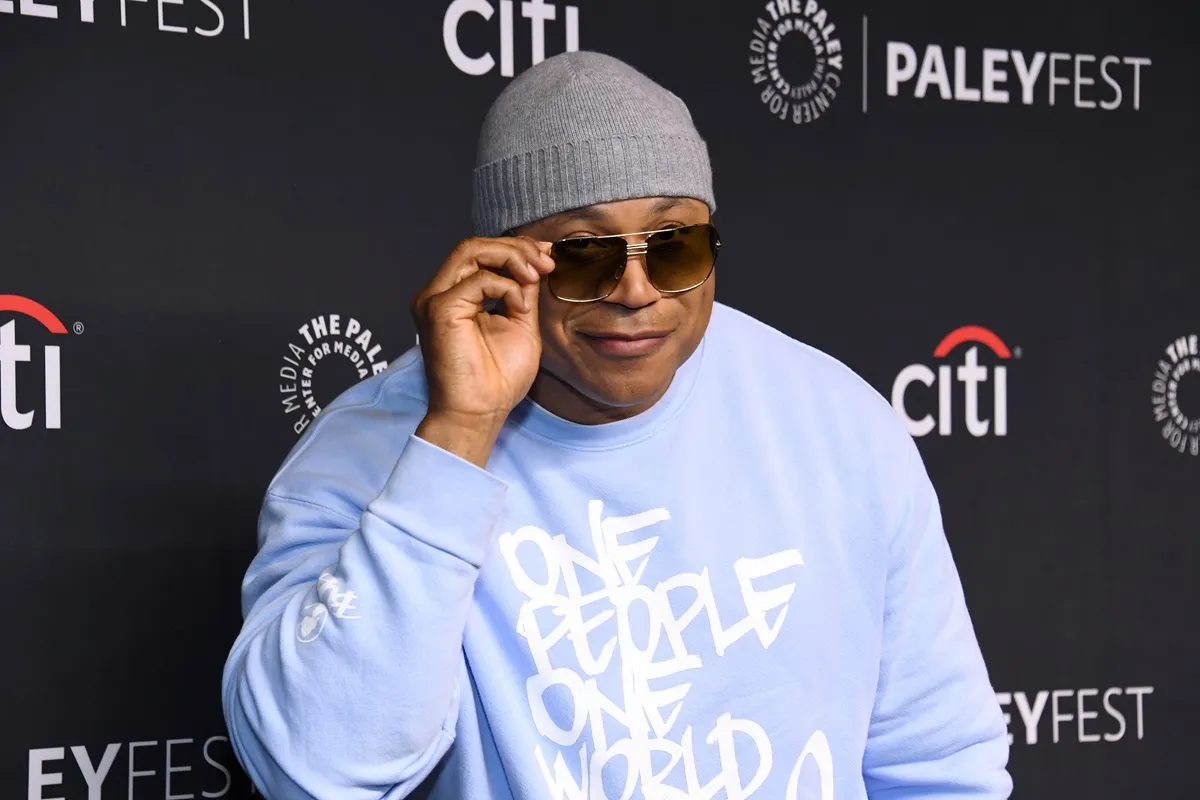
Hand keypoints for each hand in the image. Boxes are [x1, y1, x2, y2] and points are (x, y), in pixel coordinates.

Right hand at [410, 235, 554, 465]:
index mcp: (455, 296)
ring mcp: (435, 299)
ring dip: (512, 257)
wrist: (481, 413)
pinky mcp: (439, 309)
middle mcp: (439, 293)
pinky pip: (478, 279)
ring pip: (471, 250)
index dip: (516, 248)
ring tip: (536, 274)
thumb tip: (536, 263)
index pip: (481, 254)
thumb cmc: (498, 379)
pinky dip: (507, 287)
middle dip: (517, 248)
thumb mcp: (520, 324)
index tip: (549, 256)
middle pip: (475, 246)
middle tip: (547, 262)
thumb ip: (523, 292)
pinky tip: (520, 307)